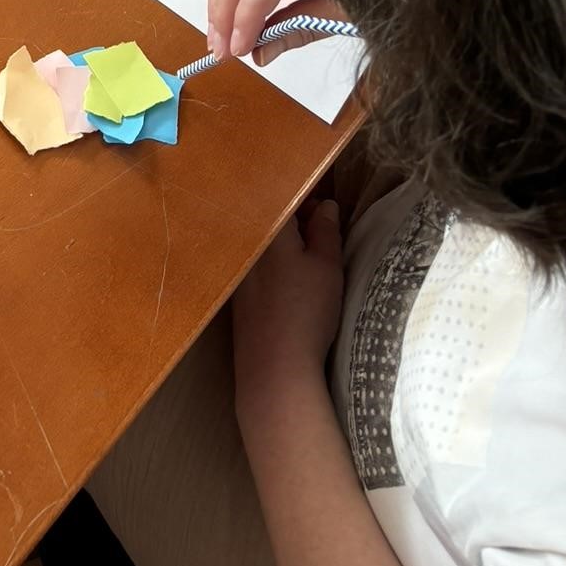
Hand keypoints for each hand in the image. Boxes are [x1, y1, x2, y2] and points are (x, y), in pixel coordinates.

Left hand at [233, 202, 344, 392]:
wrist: (275, 366)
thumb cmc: (307, 310)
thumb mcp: (326, 266)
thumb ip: (326, 230)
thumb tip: (326, 205)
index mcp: (269, 231)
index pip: (285, 199)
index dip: (308, 200)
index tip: (327, 212)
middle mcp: (247, 245)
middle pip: (272, 220)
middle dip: (298, 222)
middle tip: (325, 237)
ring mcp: (239, 271)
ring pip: (265, 244)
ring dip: (287, 244)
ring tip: (312, 261)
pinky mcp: (238, 294)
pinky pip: (258, 266)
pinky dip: (275, 265)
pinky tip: (291, 285)